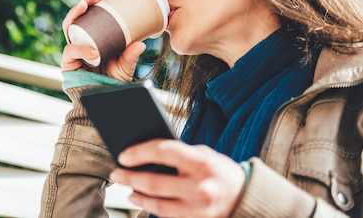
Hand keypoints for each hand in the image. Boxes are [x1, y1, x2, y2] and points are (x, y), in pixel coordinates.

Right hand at [60, 0, 144, 81]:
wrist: (104, 99)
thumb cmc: (112, 80)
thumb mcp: (125, 66)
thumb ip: (131, 56)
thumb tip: (142, 43)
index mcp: (95, 36)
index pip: (92, 13)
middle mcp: (82, 40)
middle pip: (79, 15)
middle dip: (85, 0)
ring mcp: (74, 49)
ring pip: (70, 26)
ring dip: (76, 13)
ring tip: (85, 4)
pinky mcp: (68, 63)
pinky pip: (71, 51)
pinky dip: (81, 49)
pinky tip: (92, 50)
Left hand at [110, 140, 244, 217]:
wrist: (245, 197)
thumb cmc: (218, 170)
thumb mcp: (203, 154)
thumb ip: (178, 153)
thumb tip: (143, 154)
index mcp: (201, 162)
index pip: (163, 151)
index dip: (139, 152)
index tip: (123, 155)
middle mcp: (200, 186)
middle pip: (154, 182)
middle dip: (130, 177)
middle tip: (116, 173)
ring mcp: (198, 208)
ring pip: (157, 204)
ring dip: (137, 195)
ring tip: (126, 188)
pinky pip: (166, 216)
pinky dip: (150, 208)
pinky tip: (140, 200)